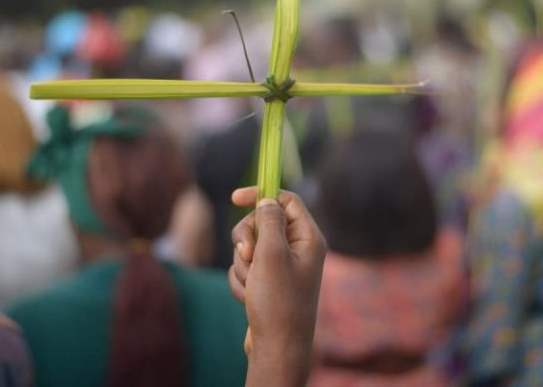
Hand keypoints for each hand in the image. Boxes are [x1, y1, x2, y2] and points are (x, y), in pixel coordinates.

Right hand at [228, 187, 325, 386]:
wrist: (277, 348)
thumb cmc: (278, 302)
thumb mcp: (272, 255)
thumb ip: (268, 221)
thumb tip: (267, 200)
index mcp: (308, 238)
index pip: (286, 201)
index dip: (261, 195)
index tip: (235, 198)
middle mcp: (299, 249)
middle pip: (262, 223)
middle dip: (247, 240)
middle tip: (248, 257)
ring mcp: (283, 267)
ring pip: (250, 247)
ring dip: (243, 265)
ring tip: (253, 286)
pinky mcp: (269, 282)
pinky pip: (246, 268)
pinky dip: (242, 281)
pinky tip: (249, 298)